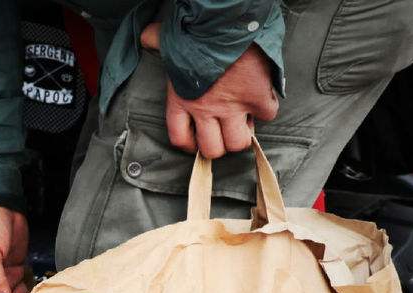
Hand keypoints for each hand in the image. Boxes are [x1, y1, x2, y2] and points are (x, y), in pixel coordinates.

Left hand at [141, 22, 278, 158]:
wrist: (226, 24)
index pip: (179, 138)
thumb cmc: (197, 32)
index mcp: (181, 100)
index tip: (196, 141)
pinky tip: (263, 98)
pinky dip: (267, 108)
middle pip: (211, 149)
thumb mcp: (170, 42)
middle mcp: (204, 110)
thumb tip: (146, 36)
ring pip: (238, 142)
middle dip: (219, 145)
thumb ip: (157, 42)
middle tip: (224, 131)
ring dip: (242, 135)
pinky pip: (266, 115)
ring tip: (244, 120)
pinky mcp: (256, 97)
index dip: (189, 145)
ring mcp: (232, 106)